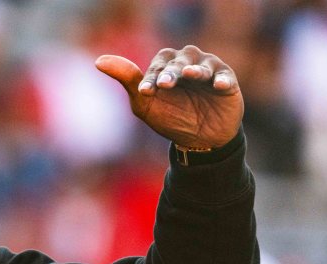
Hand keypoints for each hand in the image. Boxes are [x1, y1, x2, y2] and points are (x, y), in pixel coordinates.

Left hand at [95, 46, 242, 148]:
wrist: (198, 140)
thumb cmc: (170, 118)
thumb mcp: (144, 102)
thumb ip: (127, 79)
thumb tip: (99, 61)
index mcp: (168, 66)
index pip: (160, 63)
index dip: (152, 75)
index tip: (145, 91)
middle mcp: (189, 63)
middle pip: (181, 60)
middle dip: (172, 71)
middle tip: (165, 84)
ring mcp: (209, 71)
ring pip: (203, 64)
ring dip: (196, 70)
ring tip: (190, 75)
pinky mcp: (228, 82)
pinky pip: (226, 77)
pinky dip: (222, 80)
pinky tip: (218, 85)